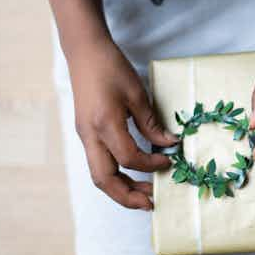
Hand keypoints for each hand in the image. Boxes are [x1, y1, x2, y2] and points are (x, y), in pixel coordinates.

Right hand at [68, 38, 177, 209]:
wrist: (84, 51)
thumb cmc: (111, 67)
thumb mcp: (136, 94)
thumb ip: (151, 124)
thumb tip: (169, 145)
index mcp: (104, 124)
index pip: (129, 158)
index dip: (151, 166)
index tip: (169, 161)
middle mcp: (89, 135)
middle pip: (104, 180)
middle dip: (127, 196)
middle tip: (150, 203)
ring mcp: (84, 136)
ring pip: (98, 175)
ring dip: (120, 189)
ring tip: (143, 196)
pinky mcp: (85, 133)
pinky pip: (98, 163)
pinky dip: (115, 175)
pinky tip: (131, 175)